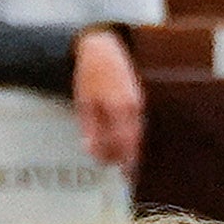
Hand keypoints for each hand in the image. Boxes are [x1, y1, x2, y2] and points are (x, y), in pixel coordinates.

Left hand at [71, 29, 145, 166]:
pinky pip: (138, 125)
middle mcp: (133, 108)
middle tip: (124, 176)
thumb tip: (91, 151)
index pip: (120, 144)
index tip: (107, 166)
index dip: (114, 158)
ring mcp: (139, 103)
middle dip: (127, 160)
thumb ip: (90, 128)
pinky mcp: (139, 100)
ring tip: (127, 165)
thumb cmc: (90, 75)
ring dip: (132, 150)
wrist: (104, 48)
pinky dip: (133, 137)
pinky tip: (127, 144)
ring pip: (138, 135)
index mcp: (118, 109)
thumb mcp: (84, 102)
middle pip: (134, 143)